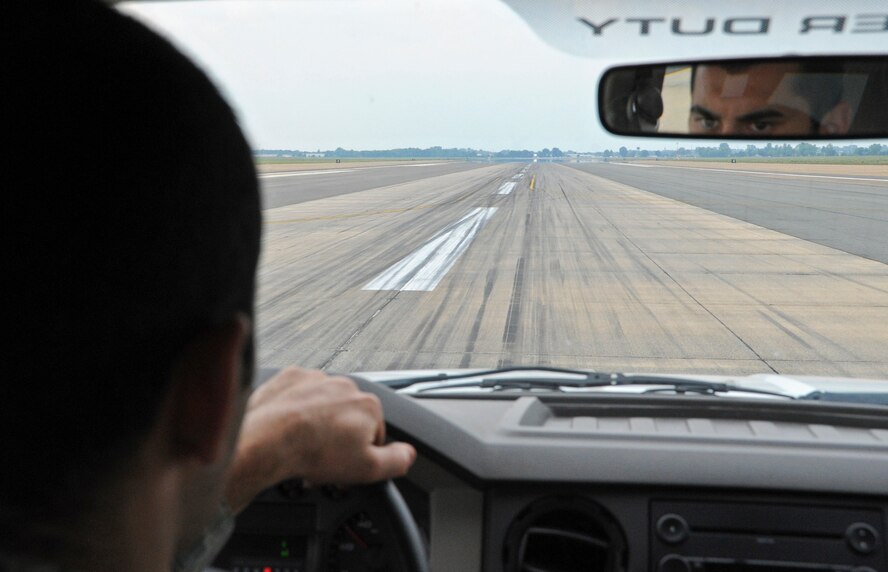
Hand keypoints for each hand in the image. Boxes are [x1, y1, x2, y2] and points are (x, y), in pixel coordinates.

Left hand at [224, 367, 415, 512]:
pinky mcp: (291, 377)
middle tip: (322, 458)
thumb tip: (408, 454)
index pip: (374, 433)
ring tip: (302, 444)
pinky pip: (299, 393)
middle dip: (338, 436)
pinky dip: (295, 407)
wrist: (267, 438)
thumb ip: (396, 460)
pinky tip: (288, 426)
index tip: (345, 465)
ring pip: (323, 403)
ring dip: (317, 420)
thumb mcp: (367, 469)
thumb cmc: (313, 451)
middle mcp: (346, 386)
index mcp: (368, 405)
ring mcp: (317, 379)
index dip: (360, 453)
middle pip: (348, 416)